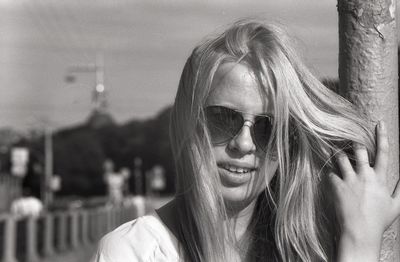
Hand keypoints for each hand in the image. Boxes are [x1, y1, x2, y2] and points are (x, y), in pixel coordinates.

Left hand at [329, 121, 399, 259]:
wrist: (360, 232)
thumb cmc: (378, 221)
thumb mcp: (396, 205)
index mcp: (380, 178)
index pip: (383, 153)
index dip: (382, 136)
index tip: (379, 123)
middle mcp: (365, 175)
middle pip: (358, 150)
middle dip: (353, 141)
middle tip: (348, 135)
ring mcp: (350, 180)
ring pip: (341, 157)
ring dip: (338, 153)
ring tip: (332, 149)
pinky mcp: (337, 186)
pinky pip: (330, 172)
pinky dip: (328, 171)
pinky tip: (327, 173)